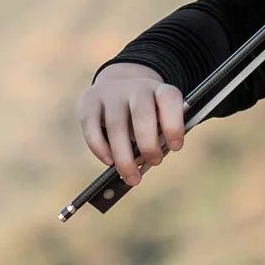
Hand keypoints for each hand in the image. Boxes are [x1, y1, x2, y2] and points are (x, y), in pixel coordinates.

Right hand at [76, 61, 184, 187]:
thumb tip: (146, 163)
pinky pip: (92, 127)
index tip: (175, 147)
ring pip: (116, 125)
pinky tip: (109, 161)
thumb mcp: (160, 120)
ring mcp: (110, 92)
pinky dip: (100, 148)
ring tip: (132, 177)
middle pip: (142, 114)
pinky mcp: (89, 100)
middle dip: (149, 145)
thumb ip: (160, 137)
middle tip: (154, 162)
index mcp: (160, 90)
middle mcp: (135, 87)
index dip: (174, 124)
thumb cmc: (146, 116)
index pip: (169, 99)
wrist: (118, 88)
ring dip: (124, 157)